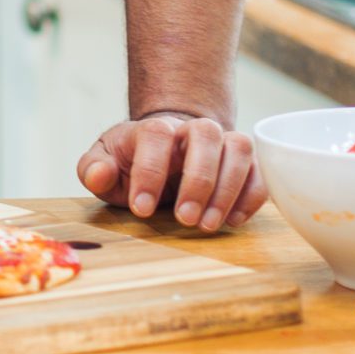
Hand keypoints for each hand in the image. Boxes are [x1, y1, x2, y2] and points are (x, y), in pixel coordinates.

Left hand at [76, 111, 265, 232]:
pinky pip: (260, 172)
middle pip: (205, 135)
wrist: (168, 148)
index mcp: (154, 128)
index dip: (150, 172)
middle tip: (185, 220)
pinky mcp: (245, 164)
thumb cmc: (133, 160)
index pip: (155, 136)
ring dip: (227, 189)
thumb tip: (98, 175)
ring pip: (238, 149)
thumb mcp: (105, 163)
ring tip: (208, 225)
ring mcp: (222, 143)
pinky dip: (251, 196)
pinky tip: (233, 221)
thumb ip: (94, 168)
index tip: (142, 208)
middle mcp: (192, 129)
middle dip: (197, 180)